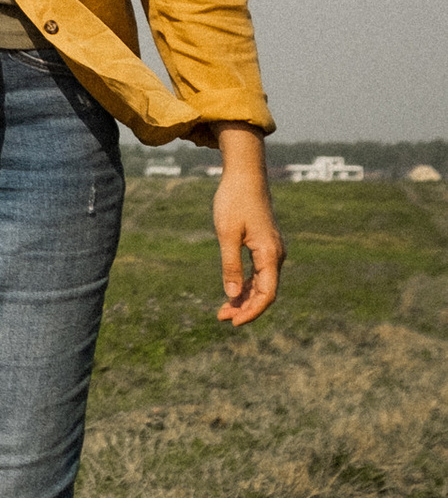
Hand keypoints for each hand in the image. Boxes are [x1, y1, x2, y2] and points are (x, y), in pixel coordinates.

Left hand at [210, 130, 283, 325]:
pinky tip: (232, 293)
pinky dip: (246, 285)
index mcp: (270, 254)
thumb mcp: (227, 233)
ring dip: (245, 298)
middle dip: (245, 308)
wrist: (245, 175)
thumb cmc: (234, 201)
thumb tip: (231, 295)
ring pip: (262, 284)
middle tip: (221, 318)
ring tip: (223, 311)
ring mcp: (272, 251)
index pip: (266, 294)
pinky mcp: (265, 246)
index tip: (233, 322)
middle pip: (265, 292)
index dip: (251, 311)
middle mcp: (276, 255)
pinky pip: (259, 273)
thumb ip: (230, 265)